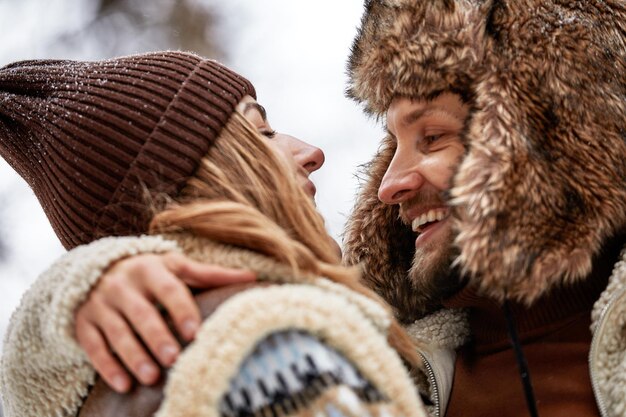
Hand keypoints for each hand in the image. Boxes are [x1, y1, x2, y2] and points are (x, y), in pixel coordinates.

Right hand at [74, 252, 255, 392]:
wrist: (97, 270)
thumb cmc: (151, 272)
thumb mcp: (176, 266)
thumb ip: (211, 274)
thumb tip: (252, 276)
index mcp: (151, 268)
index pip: (168, 288)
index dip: (182, 309)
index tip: (195, 332)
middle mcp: (123, 284)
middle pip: (142, 313)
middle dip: (157, 336)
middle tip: (173, 359)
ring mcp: (101, 304)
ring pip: (117, 332)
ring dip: (134, 356)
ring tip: (151, 377)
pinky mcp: (84, 323)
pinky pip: (94, 346)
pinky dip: (107, 366)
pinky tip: (123, 384)